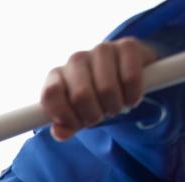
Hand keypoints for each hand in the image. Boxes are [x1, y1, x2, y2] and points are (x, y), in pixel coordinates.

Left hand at [41, 38, 158, 140]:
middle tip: (101, 116)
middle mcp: (76, 59)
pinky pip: (130, 78)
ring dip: (114, 107)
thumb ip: (66, 126)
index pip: (51, 94)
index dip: (64, 115)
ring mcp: (100, 50)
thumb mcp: (78, 115)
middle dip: (94, 115)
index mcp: (57, 75)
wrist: (127, 74)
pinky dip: (133, 96)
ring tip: (115, 107)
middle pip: (81, 95)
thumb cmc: (95, 98)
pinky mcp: (127, 45)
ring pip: (106, 89)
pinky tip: (131, 98)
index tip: (77, 124)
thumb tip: (60, 133)